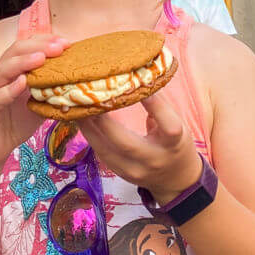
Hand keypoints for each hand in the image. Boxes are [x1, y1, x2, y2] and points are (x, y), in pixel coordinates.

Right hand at [0, 33, 66, 168]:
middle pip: (15, 51)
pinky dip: (10, 89)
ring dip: (23, 62)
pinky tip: (22, 82)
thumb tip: (76, 82)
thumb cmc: (15, 122)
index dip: (45, 41)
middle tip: (58, 47)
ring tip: (41, 58)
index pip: (27, 47)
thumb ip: (50, 90)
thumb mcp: (38, 103)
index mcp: (11, 69)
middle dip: (38, 47)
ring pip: (4, 69)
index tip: (66, 42)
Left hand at [76, 90, 202, 203]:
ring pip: (107, 151)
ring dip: (89, 127)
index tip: (138, 83)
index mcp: (174, 144)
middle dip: (104, 120)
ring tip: (77, 107)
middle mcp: (154, 159)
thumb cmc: (175, 144)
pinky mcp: (121, 174)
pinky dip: (90, 135)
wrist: (175, 180)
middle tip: (90, 97)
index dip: (155, 105)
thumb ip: (159, 103)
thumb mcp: (176, 123)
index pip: (168, 126)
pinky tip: (81, 120)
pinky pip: (101, 154)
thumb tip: (139, 74)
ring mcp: (135, 170)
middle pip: (127, 143)